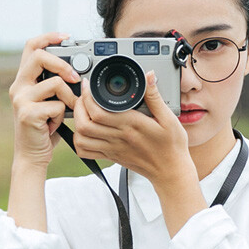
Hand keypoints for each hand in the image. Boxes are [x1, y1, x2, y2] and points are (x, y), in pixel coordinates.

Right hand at [8, 32, 80, 169]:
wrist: (32, 155)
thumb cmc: (45, 128)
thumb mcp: (50, 101)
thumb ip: (56, 85)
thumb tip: (78, 72)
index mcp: (24, 79)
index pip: (31, 47)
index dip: (48, 37)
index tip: (66, 36)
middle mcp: (18, 86)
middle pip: (39, 56)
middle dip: (63, 64)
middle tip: (76, 78)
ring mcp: (21, 100)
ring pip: (55, 83)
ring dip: (69, 98)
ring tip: (65, 111)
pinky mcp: (27, 114)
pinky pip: (56, 105)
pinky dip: (61, 116)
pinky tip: (54, 125)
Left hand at [72, 71, 194, 187]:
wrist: (170, 171)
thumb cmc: (172, 146)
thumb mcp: (169, 118)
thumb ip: (155, 97)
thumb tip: (148, 76)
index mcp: (131, 125)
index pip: (99, 111)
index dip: (88, 96)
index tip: (89, 86)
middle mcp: (119, 138)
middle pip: (85, 123)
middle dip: (78, 106)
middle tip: (83, 96)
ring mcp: (112, 149)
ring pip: (82, 138)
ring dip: (77, 123)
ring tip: (82, 112)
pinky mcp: (111, 157)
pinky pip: (86, 152)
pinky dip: (79, 141)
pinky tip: (85, 131)